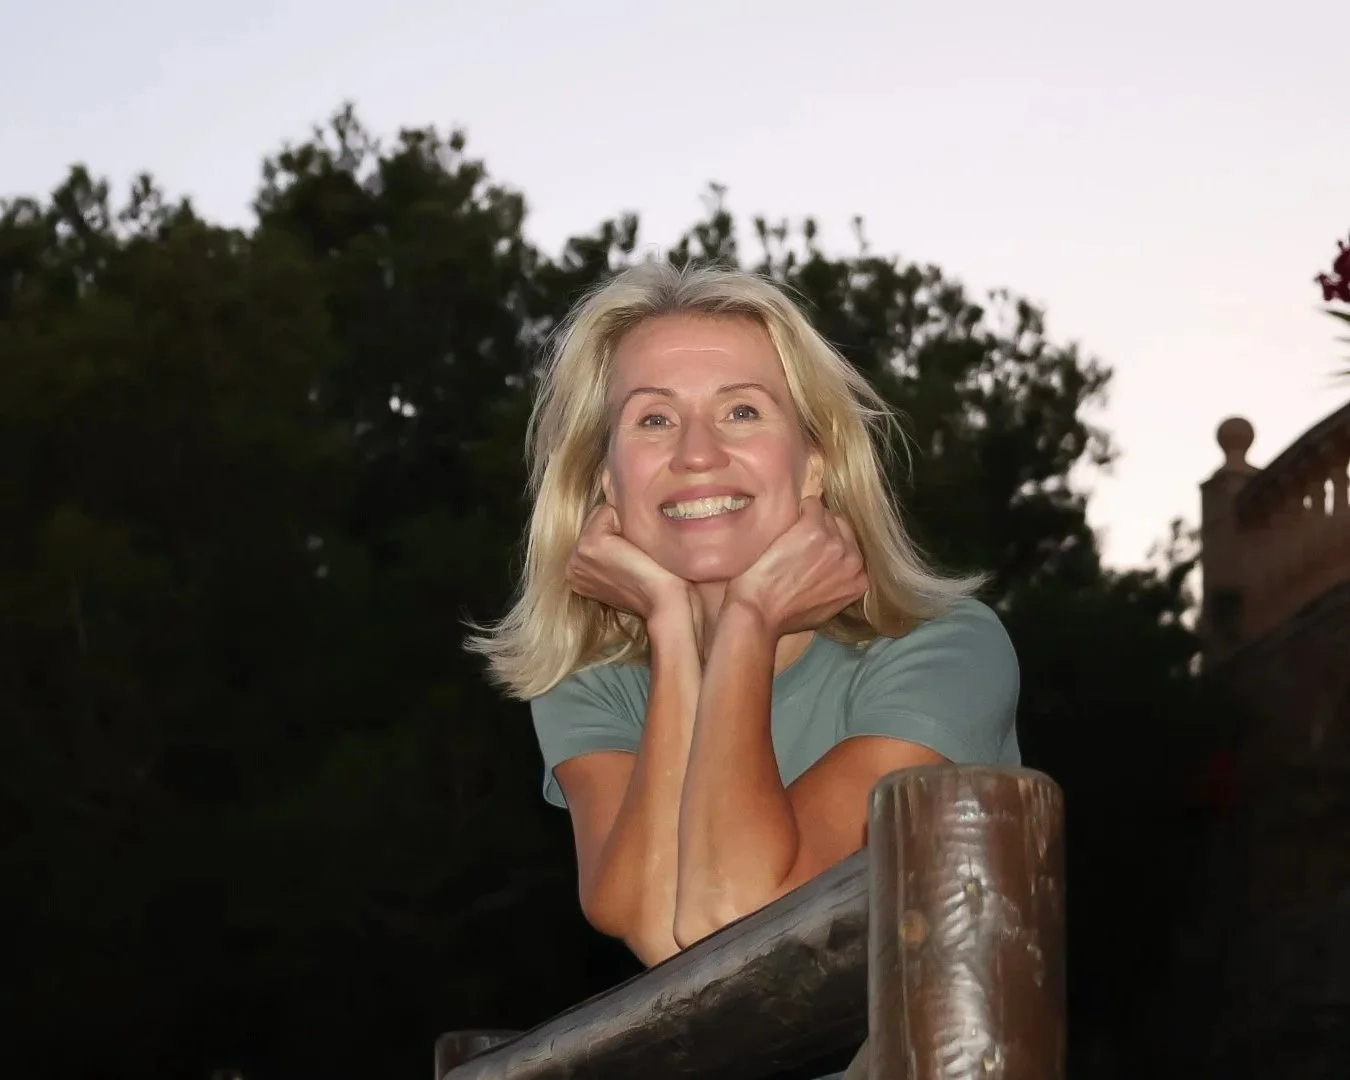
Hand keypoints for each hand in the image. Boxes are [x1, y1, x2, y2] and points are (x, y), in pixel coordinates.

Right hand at [566, 504, 693, 623]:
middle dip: (620, 526)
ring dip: (625, 524)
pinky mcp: (589, 546)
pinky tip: (637, 548)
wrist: (668, 602)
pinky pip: (608, 510)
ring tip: (637, 552)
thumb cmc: (659, 584)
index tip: (636, 555)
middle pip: (596, 519)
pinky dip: (627, 521)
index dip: (622, 533)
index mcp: (579, 574)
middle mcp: (573, 567)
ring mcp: (577, 557)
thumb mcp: (629, 564)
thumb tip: (620, 506)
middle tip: (638, 553)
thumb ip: (617, 544)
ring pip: (603, 514)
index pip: (596, 530)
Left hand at [723, 496, 867, 637]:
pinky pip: (811, 504)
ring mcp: (836, 543)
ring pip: (826, 514)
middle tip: (799, 543)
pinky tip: (786, 527)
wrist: (761, 612)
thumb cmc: (785, 615)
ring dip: (808, 521)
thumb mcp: (827, 607)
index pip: (852, 547)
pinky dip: (799, 510)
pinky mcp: (814, 529)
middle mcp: (854, 560)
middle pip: (842, 527)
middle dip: (823, 531)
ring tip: (790, 539)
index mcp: (860, 580)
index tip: (814, 551)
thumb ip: (839, 584)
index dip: (831, 546)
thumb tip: (835, 569)